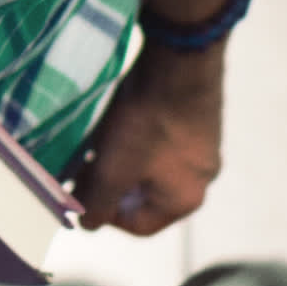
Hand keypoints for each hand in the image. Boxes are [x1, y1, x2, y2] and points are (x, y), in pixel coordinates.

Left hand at [73, 45, 223, 233]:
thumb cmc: (147, 122)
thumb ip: (97, 204)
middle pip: (146, 194)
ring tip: (96, 143)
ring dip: (122, 160)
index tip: (81, 194)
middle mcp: (203, 177)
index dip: (104, 215)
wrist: (180, 59)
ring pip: (152, 165)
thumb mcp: (112, 171)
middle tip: (83, 167)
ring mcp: (205, 145)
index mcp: (187, 199)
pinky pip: (163, 139)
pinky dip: (138, 137)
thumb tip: (87, 224)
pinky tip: (119, 120)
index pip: (140, 226)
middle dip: (111, 183)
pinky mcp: (199, 118)